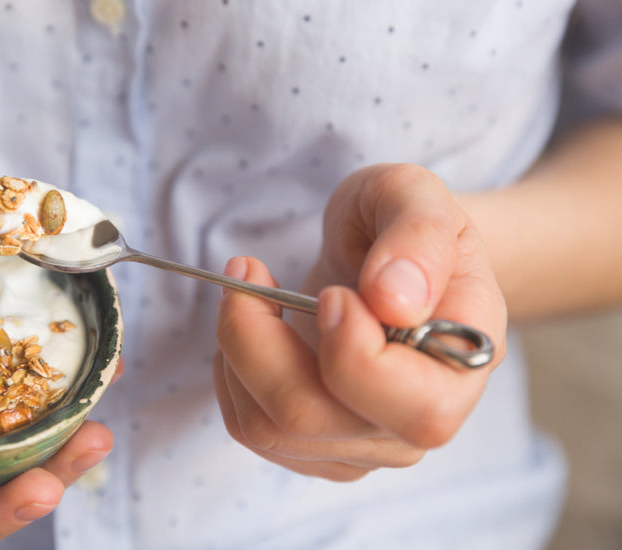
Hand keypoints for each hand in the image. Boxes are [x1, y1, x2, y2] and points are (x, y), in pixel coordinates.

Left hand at [213, 163, 506, 480]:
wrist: (385, 253)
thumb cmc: (402, 223)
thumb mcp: (415, 195)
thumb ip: (419, 236)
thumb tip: (396, 301)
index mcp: (462, 366)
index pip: (417, 408)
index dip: (354, 353)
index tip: (329, 292)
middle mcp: (417, 421)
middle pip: (314, 418)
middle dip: (257, 341)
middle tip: (248, 271)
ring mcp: (363, 443)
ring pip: (268, 428)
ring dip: (236, 349)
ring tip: (247, 290)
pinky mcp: (315, 445)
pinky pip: (249, 427)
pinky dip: (230, 371)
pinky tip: (253, 329)